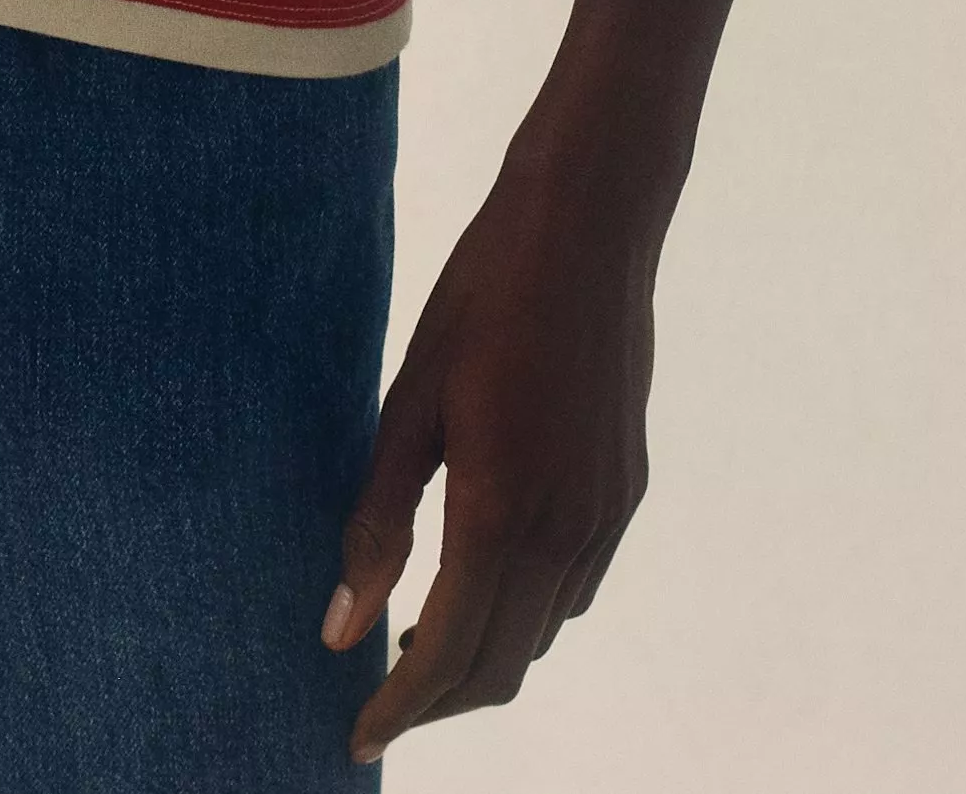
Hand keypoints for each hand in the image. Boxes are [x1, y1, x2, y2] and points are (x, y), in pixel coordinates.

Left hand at [327, 124, 662, 753]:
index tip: (355, 738)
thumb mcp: (408, 406)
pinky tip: (481, 582)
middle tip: (379, 702)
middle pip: (499, 666)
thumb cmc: (481, 300)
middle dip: (436, 700)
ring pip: (540, 636)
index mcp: (499, 510)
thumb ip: (377, 525)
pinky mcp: (624, 493)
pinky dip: (524, 615)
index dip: (399, 708)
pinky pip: (574, 590)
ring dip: (481, 659)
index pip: (448, 654)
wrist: (588, 228)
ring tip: (416, 642)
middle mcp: (564, 530)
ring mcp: (604, 515)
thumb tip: (341, 630)